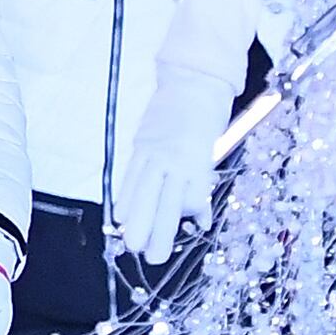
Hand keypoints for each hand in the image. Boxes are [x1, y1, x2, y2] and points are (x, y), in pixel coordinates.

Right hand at [113, 54, 241, 266]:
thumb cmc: (211, 114)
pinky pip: (131, 173)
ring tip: (129, 242)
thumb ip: (202, 183)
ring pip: (142, 188)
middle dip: (154, 229)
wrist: (193, 78)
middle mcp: (173, 156)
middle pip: (162, 198)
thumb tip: (199, 217)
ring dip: (135, 217)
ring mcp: (153, 148)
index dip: (185, 218)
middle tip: (149, 256)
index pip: (189, 195)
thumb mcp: (215, 148)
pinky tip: (120, 213)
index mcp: (197, 157)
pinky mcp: (141, 142)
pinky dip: (125, 194)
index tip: (183, 236)